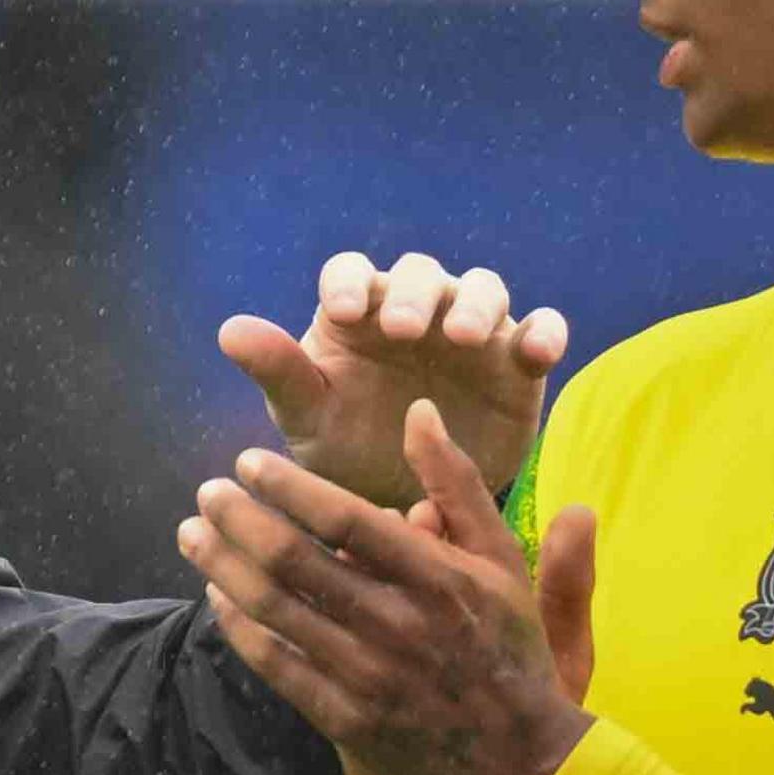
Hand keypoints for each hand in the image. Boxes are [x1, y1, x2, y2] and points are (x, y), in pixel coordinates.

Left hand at [179, 400, 600, 774]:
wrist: (520, 761)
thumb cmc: (509, 648)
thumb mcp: (502, 560)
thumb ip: (458, 485)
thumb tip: (420, 413)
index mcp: (437, 578)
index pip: (345, 518)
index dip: (288, 485)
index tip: (249, 461)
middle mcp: (397, 624)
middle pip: (294, 560)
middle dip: (239, 518)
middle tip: (207, 490)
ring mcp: (366, 676)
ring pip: (275, 610)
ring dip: (223, 566)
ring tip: (192, 533)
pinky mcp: (344, 719)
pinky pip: (276, 666)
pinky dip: (239, 627)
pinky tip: (217, 595)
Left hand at [222, 252, 566, 509]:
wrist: (408, 500)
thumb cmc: (347, 446)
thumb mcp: (307, 416)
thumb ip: (278, 371)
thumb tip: (229, 330)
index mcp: (358, 313)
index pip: (351, 274)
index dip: (348, 284)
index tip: (341, 314)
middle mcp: (417, 309)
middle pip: (421, 275)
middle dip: (413, 295)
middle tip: (403, 330)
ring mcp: (472, 331)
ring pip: (485, 290)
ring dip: (477, 305)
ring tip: (464, 338)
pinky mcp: (517, 363)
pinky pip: (540, 331)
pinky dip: (544, 332)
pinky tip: (538, 352)